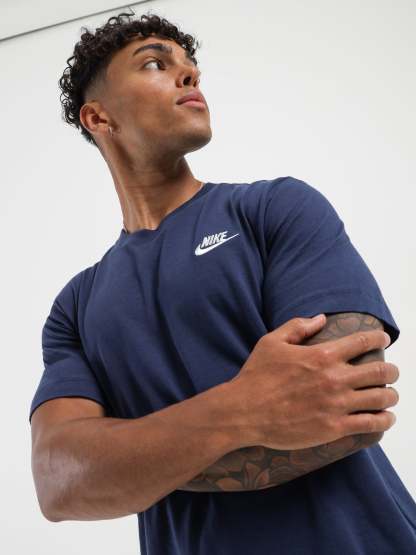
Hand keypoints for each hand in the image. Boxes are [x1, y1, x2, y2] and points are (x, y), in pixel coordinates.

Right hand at [229, 315, 398, 450]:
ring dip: (391, 395)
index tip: (383, 338)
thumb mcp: (271, 342)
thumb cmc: (256, 376)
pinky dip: (384, 420)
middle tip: (391, 372)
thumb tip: (321, 318)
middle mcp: (334, 379)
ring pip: (381, 398)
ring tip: (389, 395)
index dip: (379, 337)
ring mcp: (336, 405)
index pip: (363, 341)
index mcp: (321, 355)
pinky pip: (371, 424)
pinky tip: (385, 418)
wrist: (243, 412)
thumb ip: (298, 327)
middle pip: (381, 371)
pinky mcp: (334, 428)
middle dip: (392, 370)